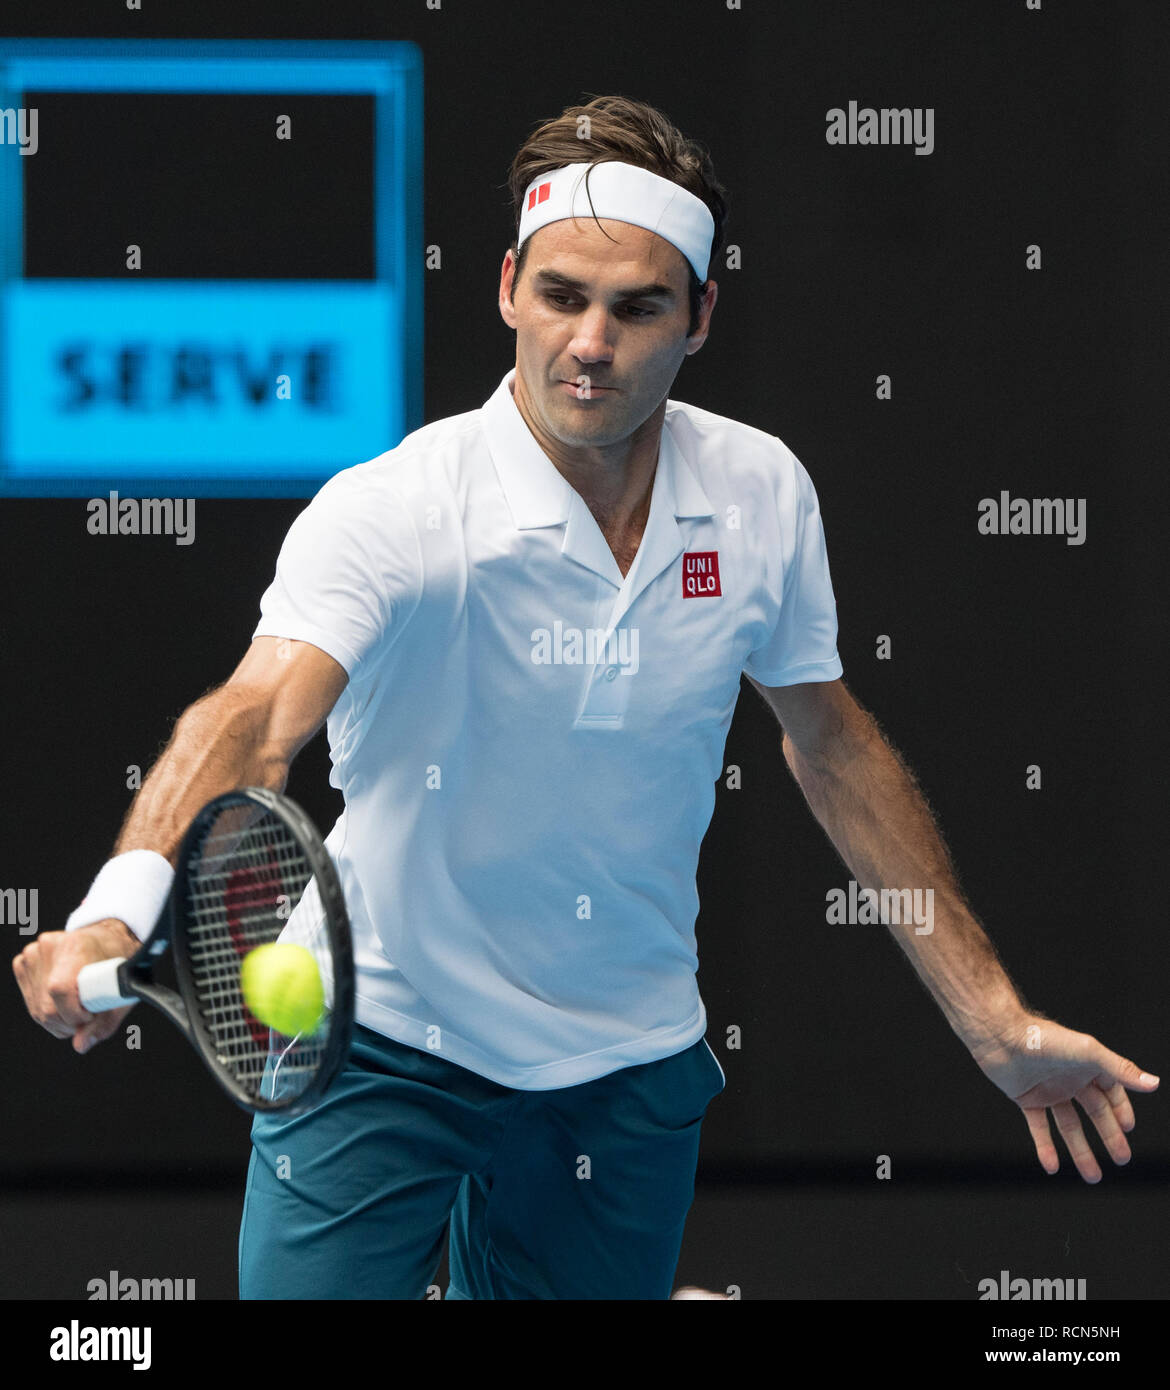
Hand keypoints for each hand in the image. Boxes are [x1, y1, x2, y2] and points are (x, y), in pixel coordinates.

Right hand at [13, 918, 138, 1052]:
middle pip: (47, 1007)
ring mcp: (33, 953)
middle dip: (68, 1023)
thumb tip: (81, 1045)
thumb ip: (104, 1023)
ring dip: (58, 1020)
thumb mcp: (122, 989)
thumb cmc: (116, 960)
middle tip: (88, 1016)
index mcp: (77, 945)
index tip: (90, 1016)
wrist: (105, 936)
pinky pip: (31, 1002)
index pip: (60, 990)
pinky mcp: (24, 962)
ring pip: (38, 1010)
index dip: (74, 1014)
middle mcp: (50, 947)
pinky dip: (48, 1012)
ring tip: (78, 1009)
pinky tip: (64, 1002)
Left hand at [969, 1014, 1158, 1181]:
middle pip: (1094, 1112)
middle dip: (1109, 1135)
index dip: (1121, 1109)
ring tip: (1093, 1176)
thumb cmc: (1043, 1038)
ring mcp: (1048, 1089)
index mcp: (1086, 1065)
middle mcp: (1069, 1078)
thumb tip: (1153, 1083)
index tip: (1129, 1129)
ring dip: (1080, 1150)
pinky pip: (1039, 1127)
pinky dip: (1045, 1147)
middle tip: (1121, 1159)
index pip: (1111, 1091)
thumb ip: (1120, 1070)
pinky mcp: (1026, 1098)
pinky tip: (1052, 1167)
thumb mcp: (1088, 1053)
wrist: (1000, 1036)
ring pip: (1069, 1125)